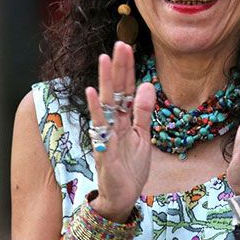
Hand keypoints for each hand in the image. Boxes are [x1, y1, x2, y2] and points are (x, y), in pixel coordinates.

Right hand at [84, 41, 155, 221]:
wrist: (123, 195)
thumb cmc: (130, 166)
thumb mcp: (143, 135)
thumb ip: (144, 112)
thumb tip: (146, 85)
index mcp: (124, 118)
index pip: (126, 89)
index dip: (128, 68)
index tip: (127, 47)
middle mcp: (113, 122)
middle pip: (116, 90)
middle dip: (118, 67)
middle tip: (120, 43)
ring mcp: (107, 134)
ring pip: (107, 103)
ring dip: (105, 80)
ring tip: (105, 59)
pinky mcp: (104, 149)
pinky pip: (100, 127)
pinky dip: (96, 109)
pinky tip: (92, 92)